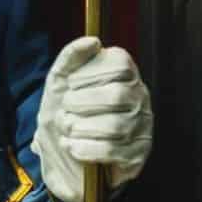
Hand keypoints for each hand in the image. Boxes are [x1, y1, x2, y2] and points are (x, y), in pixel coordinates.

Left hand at [31, 36, 152, 201]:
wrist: (64, 160)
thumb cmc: (66, 116)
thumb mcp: (59, 83)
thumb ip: (71, 57)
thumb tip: (92, 41)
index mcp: (125, 76)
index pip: (121, 64)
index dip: (91, 74)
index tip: (70, 85)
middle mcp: (140, 99)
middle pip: (118, 95)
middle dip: (83, 103)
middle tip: (65, 110)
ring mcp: (142, 128)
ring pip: (116, 125)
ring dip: (81, 128)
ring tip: (67, 130)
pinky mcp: (137, 156)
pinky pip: (113, 151)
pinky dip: (86, 149)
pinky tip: (74, 147)